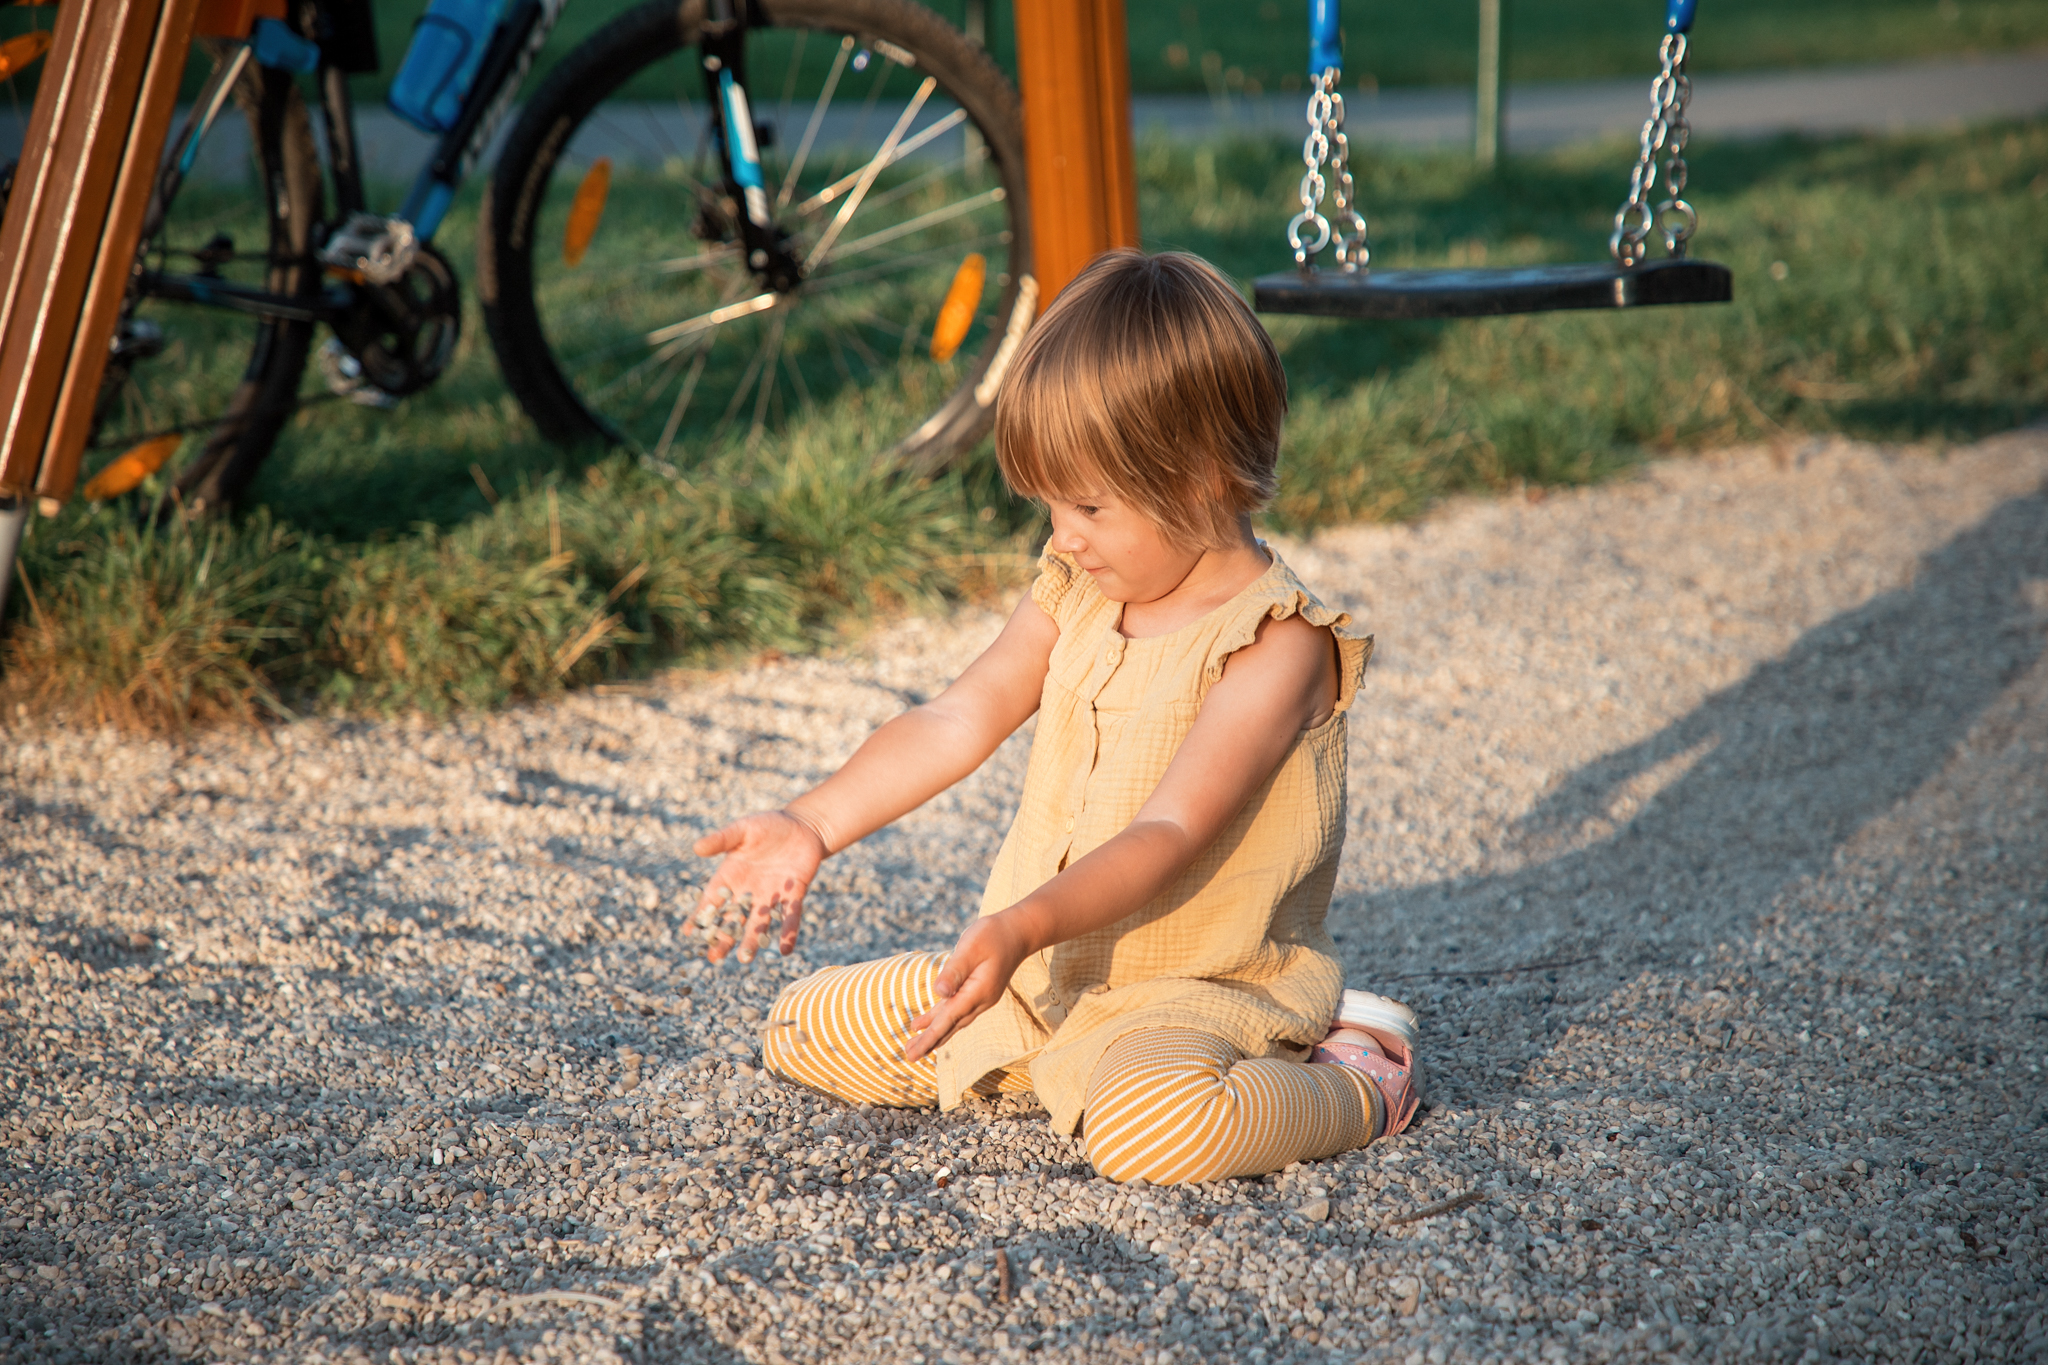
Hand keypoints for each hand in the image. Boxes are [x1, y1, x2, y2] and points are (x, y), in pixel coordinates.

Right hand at [691, 810, 827, 962]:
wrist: (801, 826)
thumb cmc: (767, 825)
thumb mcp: (742, 830)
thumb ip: (722, 839)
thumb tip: (697, 848)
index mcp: (731, 876)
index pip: (711, 900)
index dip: (700, 916)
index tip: (688, 933)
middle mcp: (748, 892)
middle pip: (733, 919)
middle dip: (724, 938)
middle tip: (714, 958)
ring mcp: (771, 896)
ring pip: (759, 923)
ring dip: (753, 940)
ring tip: (744, 959)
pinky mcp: (794, 895)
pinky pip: (790, 917)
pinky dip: (788, 932)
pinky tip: (785, 949)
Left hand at [904, 911, 1033, 1062]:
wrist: (1018, 932)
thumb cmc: (992, 935)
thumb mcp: (971, 948)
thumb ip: (954, 971)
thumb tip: (939, 993)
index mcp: (978, 991)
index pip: (950, 1018)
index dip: (931, 1036)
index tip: (915, 1051)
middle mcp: (981, 1000)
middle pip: (951, 1025)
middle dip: (930, 1042)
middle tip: (909, 1056)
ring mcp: (980, 998)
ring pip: (953, 1021)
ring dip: (934, 1034)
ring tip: (914, 1047)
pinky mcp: (977, 992)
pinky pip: (956, 1010)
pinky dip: (941, 1019)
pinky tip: (926, 1024)